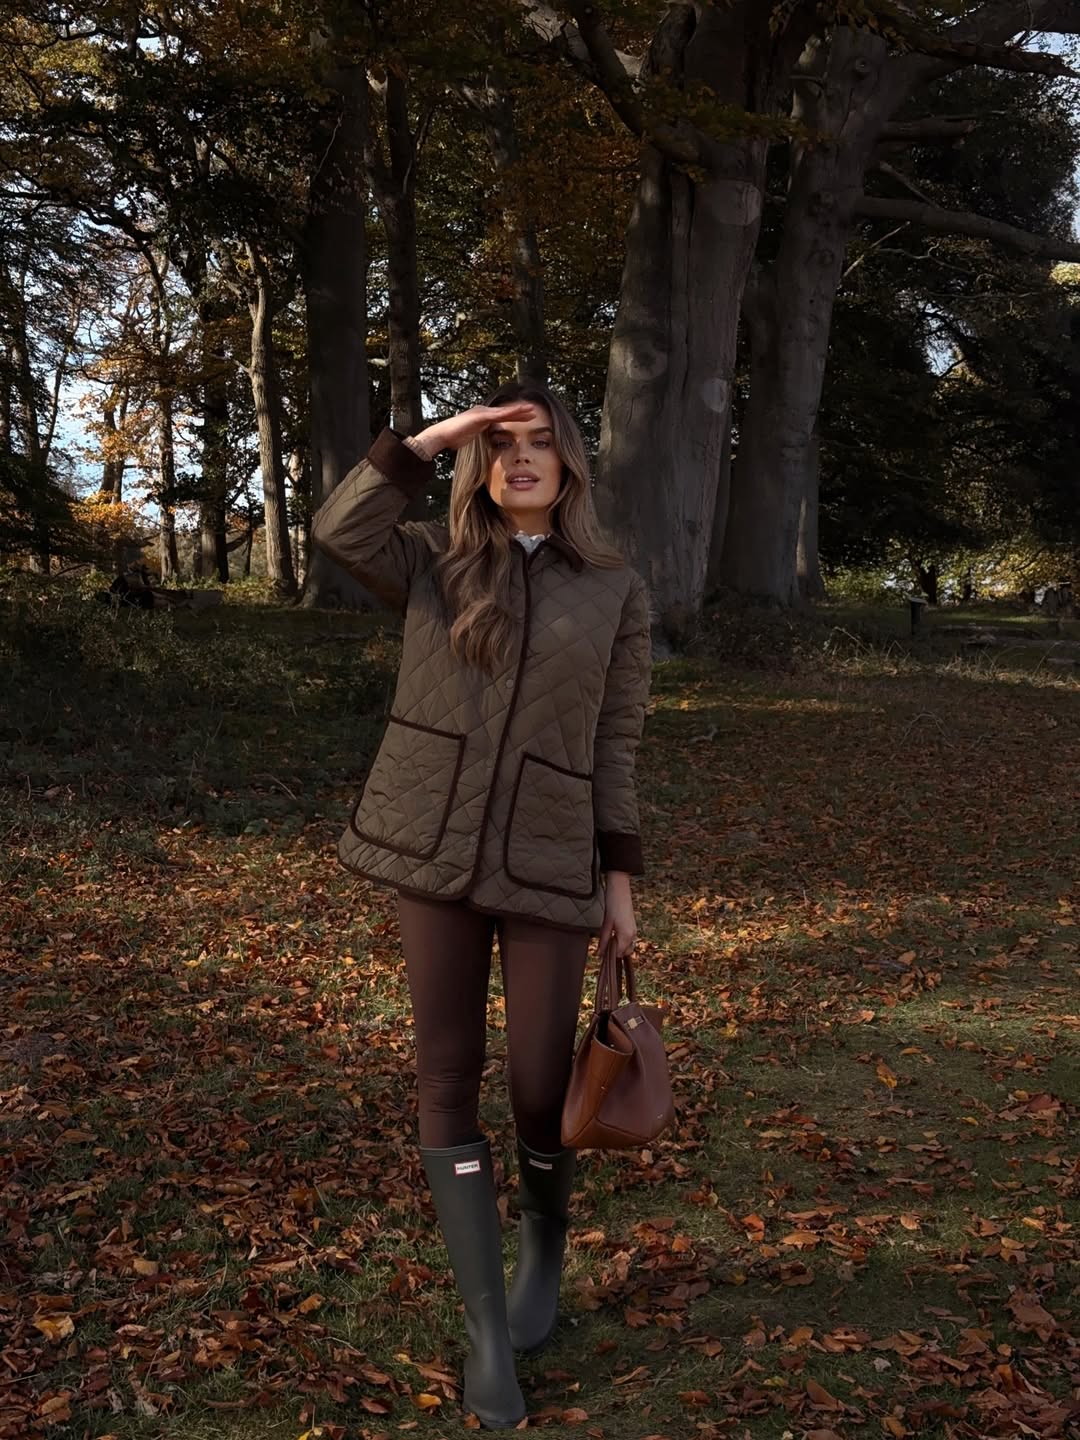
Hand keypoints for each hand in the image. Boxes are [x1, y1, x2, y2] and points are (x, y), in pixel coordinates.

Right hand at [414, 402, 536, 456]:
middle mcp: (483, 412)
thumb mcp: (471, 439)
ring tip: (531, 409)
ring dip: (518, 410)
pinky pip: (498, 415)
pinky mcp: (480, 416)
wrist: (443, 435)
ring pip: (504, 411)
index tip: (527, 418)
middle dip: (520, 412)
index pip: (502, 417)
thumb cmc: (453, 439)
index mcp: (483, 417)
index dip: (515, 417)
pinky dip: (509, 413)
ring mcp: (482, 412)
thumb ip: (478, 439)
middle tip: (534, 411)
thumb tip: (483, 448)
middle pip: (506, 412)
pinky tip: (518, 412)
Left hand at [598, 871, 636, 957]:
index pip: (619, 953)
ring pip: (628, 946)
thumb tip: (599, 953)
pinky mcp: (633, 926)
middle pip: (625, 952)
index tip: (601, 954)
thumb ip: (604, 940)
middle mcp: (633, 935)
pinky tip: (614, 935)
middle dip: (615, 952)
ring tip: (608, 940)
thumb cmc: (613, 905)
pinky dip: (622, 941)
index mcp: (626, 935)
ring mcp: (634, 930)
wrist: (620, 890)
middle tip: (604, 947)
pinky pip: (629, 939)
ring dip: (619, 946)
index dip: (609, 955)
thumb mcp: (606, 924)